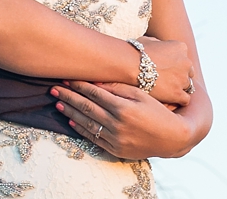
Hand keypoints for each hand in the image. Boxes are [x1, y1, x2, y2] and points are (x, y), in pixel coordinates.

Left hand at [52, 81, 194, 159]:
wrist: (172, 138)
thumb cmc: (157, 111)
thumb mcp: (141, 95)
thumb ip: (118, 88)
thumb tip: (95, 82)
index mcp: (123, 107)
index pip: (94, 93)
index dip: (78, 84)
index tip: (66, 77)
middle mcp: (117, 124)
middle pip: (86, 107)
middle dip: (68, 96)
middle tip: (53, 87)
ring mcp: (116, 138)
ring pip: (87, 123)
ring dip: (70, 111)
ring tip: (58, 102)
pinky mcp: (116, 149)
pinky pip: (93, 138)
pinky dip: (81, 128)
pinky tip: (71, 120)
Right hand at [137, 36, 193, 106]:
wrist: (130, 65)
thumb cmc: (136, 51)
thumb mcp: (148, 40)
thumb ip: (159, 43)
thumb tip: (158, 46)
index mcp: (180, 48)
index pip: (184, 58)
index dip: (175, 64)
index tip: (165, 68)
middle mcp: (186, 62)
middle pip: (188, 72)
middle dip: (179, 76)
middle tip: (165, 79)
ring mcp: (183, 79)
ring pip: (188, 86)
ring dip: (178, 88)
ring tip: (165, 90)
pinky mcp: (178, 93)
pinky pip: (185, 99)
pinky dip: (178, 99)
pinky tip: (168, 99)